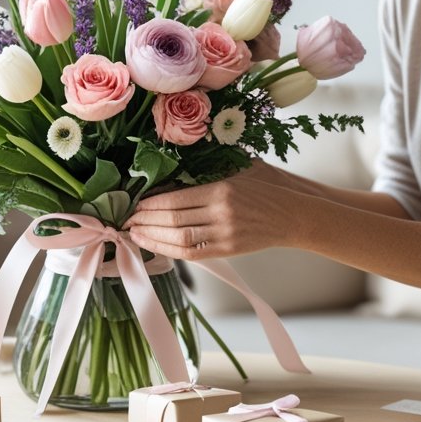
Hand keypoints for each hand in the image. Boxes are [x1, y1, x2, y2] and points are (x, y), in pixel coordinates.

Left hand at [125, 163, 303, 259]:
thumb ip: (207, 169)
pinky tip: (156, 245)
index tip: (135, 203)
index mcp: (221, 189)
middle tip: (127, 219)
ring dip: (153, 238)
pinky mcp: (228, 250)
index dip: (150, 204)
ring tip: (135, 233)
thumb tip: (167, 173)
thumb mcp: (238, 167)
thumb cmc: (266, 186)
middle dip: (145, 221)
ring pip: (179, 240)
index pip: (175, 199)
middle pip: (173, 221)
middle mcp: (221, 214)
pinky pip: (193, 254)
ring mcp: (225, 235)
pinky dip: (170, 250)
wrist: (293, 214)